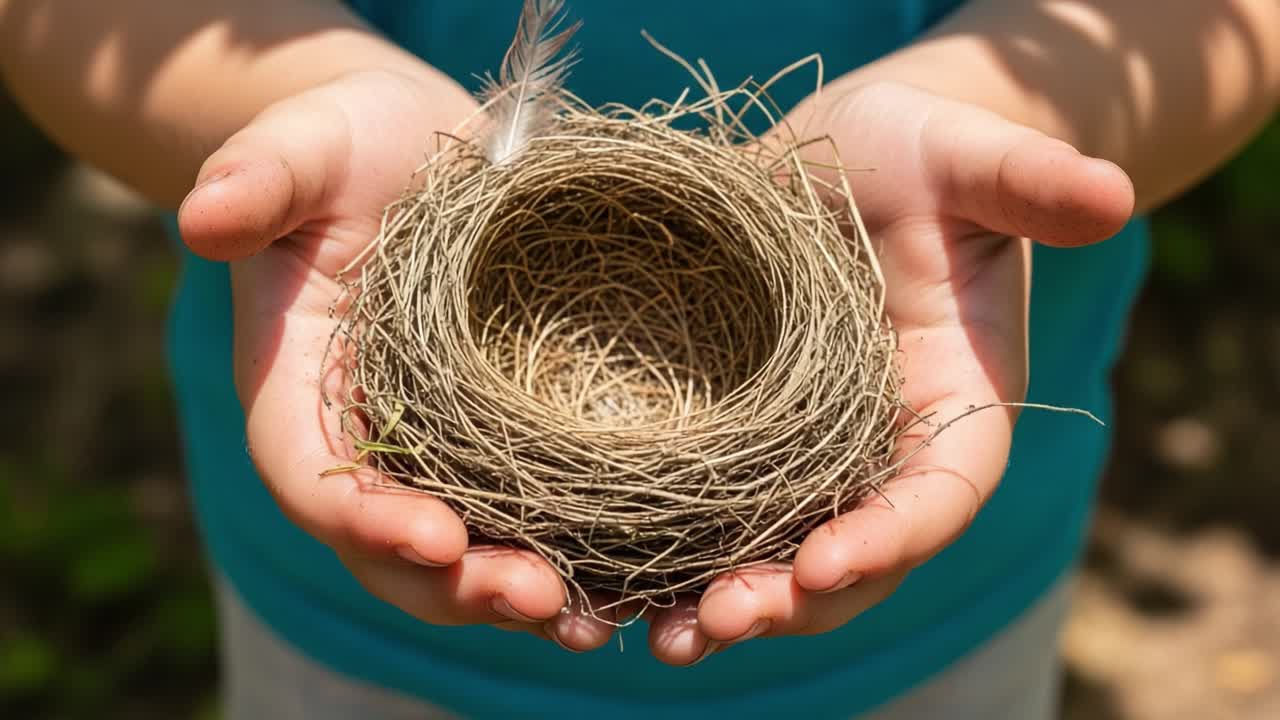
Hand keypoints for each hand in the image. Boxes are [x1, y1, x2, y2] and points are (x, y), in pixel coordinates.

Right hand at [178, 69, 618, 651]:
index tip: (435, 538)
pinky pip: (528, 512)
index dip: (364, 520)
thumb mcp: (305, 144)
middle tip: (537, 598)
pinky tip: (634, 577)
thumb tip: (200, 215)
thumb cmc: (349, 146)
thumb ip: (259, 176)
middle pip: (389, 547)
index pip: (312, 474)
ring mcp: (435, 448)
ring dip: (519, 592)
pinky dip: (572, 552)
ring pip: (464, 552)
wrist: (416, 154)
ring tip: (593, 617)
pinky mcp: (502, 438)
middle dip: (457, 586)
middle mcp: (363, 438)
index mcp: (299, 386)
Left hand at [644, 81, 1134, 664]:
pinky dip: (671, 549)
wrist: (853, 155)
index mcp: (955, 404)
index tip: (828, 560)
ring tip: (668, 636)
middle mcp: (883, 448)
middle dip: (795, 598)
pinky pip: (712, 506)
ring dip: (726, 599)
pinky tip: (615, 584)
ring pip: (778, 551)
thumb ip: (1030, 181)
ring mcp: (808, 449)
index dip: (892, 536)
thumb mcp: (973, 158)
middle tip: (724, 620)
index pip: (939, 493)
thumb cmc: (926, 153)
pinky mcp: (740, 430)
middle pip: (855, 555)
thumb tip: (1114, 197)